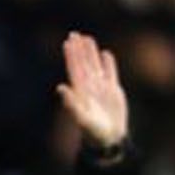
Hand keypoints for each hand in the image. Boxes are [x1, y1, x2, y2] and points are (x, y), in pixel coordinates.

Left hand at [56, 31, 127, 148]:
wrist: (109, 139)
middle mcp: (89, 87)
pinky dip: (108, 64)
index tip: (68, 42)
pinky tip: (106, 54)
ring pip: (95, 66)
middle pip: (83, 64)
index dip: (71, 56)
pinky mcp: (113, 92)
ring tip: (88, 38)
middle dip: (79, 50)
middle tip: (75, 34)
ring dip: (91, 53)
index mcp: (80, 91)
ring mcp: (101, 88)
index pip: (75, 69)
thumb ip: (70, 103)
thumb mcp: (81, 118)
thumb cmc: (93, 132)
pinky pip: (110, 74)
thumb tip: (60, 87)